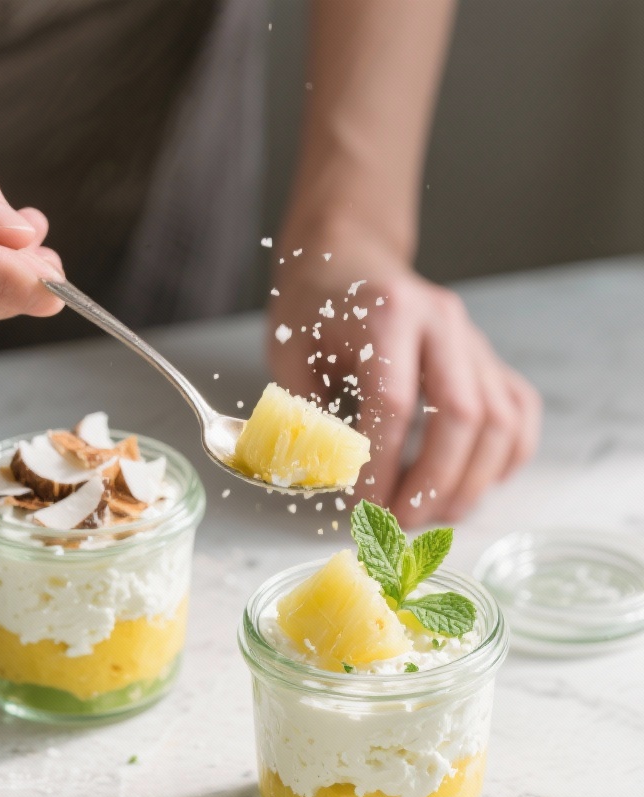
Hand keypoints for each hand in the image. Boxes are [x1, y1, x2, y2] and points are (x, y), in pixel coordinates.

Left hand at [267, 236, 540, 525]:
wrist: (350, 259)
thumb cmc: (316, 310)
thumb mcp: (291, 355)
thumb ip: (308, 418)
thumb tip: (326, 486)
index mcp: (388, 312)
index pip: (394, 404)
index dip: (381, 466)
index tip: (362, 507)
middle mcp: (442, 322)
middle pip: (461, 415)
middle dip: (432, 482)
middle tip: (401, 522)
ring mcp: (474, 340)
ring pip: (499, 420)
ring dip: (471, 480)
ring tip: (435, 515)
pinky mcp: (490, 359)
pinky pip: (520, 412)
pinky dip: (507, 456)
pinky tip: (475, 484)